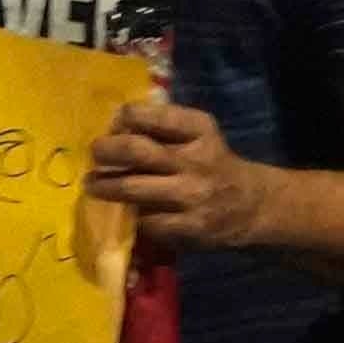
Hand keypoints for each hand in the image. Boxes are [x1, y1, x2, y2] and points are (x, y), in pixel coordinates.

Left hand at [90, 85, 269, 252]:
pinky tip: (125, 210)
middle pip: (136, 150)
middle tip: (95, 153)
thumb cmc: (213, 163)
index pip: (150, 115)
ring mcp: (191, 196)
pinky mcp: (187, 226)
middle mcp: (196, 160)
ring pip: (133, 189)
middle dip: (106, 150)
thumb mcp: (199, 134)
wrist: (250, 205)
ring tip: (92, 184)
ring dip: (105, 186)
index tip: (115, 125)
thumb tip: (115, 125)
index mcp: (199, 130)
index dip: (125, 118)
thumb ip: (164, 126)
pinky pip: (145, 220)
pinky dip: (130, 214)